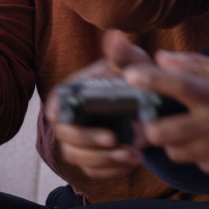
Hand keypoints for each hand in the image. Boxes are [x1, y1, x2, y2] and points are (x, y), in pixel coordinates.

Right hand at [46, 31, 153, 178]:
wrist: (151, 105)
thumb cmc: (135, 79)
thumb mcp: (134, 66)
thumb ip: (124, 55)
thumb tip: (115, 37)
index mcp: (73, 93)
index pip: (57, 107)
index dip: (64, 117)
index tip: (83, 124)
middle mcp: (70, 119)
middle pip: (66, 138)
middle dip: (90, 142)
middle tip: (116, 140)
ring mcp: (80, 141)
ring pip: (78, 158)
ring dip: (104, 160)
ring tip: (134, 155)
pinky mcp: (92, 159)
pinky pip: (93, 172)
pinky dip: (112, 170)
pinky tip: (133, 161)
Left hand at [125, 52, 208, 181]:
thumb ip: (196, 65)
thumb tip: (161, 58)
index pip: (180, 86)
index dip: (152, 80)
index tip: (129, 75)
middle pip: (164, 133)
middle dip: (153, 128)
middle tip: (155, 121)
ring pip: (177, 153)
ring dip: (175, 144)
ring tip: (190, 131)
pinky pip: (198, 165)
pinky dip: (199, 156)